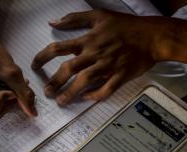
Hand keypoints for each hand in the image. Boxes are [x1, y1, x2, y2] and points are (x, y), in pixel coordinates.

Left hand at [32, 10, 167, 105]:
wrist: (152, 36)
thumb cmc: (126, 25)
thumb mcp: (99, 15)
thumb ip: (75, 19)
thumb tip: (53, 22)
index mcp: (89, 40)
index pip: (59, 49)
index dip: (43, 57)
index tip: (35, 65)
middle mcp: (95, 54)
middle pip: (69, 70)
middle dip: (54, 82)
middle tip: (46, 92)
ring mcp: (108, 67)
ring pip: (84, 82)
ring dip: (70, 93)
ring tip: (61, 102)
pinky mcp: (120, 77)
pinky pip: (105, 90)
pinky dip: (95, 95)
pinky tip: (86, 99)